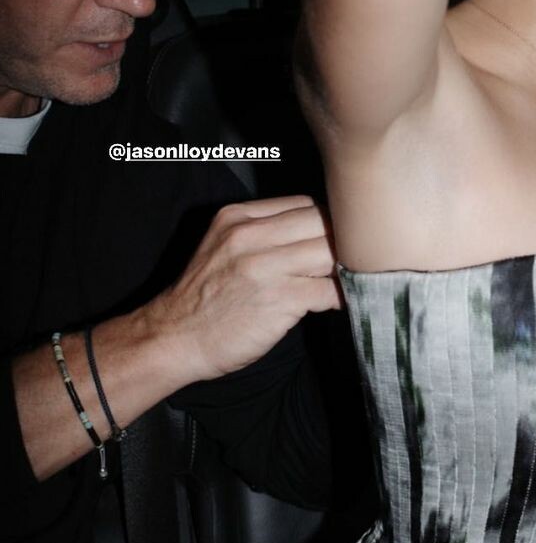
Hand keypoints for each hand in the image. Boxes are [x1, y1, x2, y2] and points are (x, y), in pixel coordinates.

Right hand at [147, 196, 344, 383]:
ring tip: (353, 280)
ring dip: (347, 269)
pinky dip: (342, 297)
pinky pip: (329, 290)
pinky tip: (343, 303)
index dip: (327, 222)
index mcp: (238, 217)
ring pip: (330, 253)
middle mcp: (250, 235)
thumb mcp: (223, 246)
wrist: (174, 338)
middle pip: (322, 223)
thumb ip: (264, 233)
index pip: (304, 204)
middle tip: (355, 260)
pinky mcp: (279, 300)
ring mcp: (265, 267)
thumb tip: (318, 233)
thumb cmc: (205, 298)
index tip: (337, 240)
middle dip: (343, 241)